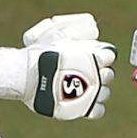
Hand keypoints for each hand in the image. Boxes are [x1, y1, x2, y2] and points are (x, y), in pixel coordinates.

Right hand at [0, 13, 114, 119]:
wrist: (26, 75)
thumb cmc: (41, 52)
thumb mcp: (60, 31)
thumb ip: (80, 28)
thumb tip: (94, 27)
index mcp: (96, 56)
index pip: (110, 55)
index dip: (100, 55)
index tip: (88, 55)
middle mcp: (99, 75)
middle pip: (109, 74)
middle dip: (98, 72)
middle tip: (80, 70)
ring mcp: (93, 94)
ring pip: (105, 92)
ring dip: (95, 89)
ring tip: (79, 87)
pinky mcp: (84, 109)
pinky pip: (98, 111)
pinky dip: (92, 107)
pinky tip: (82, 101)